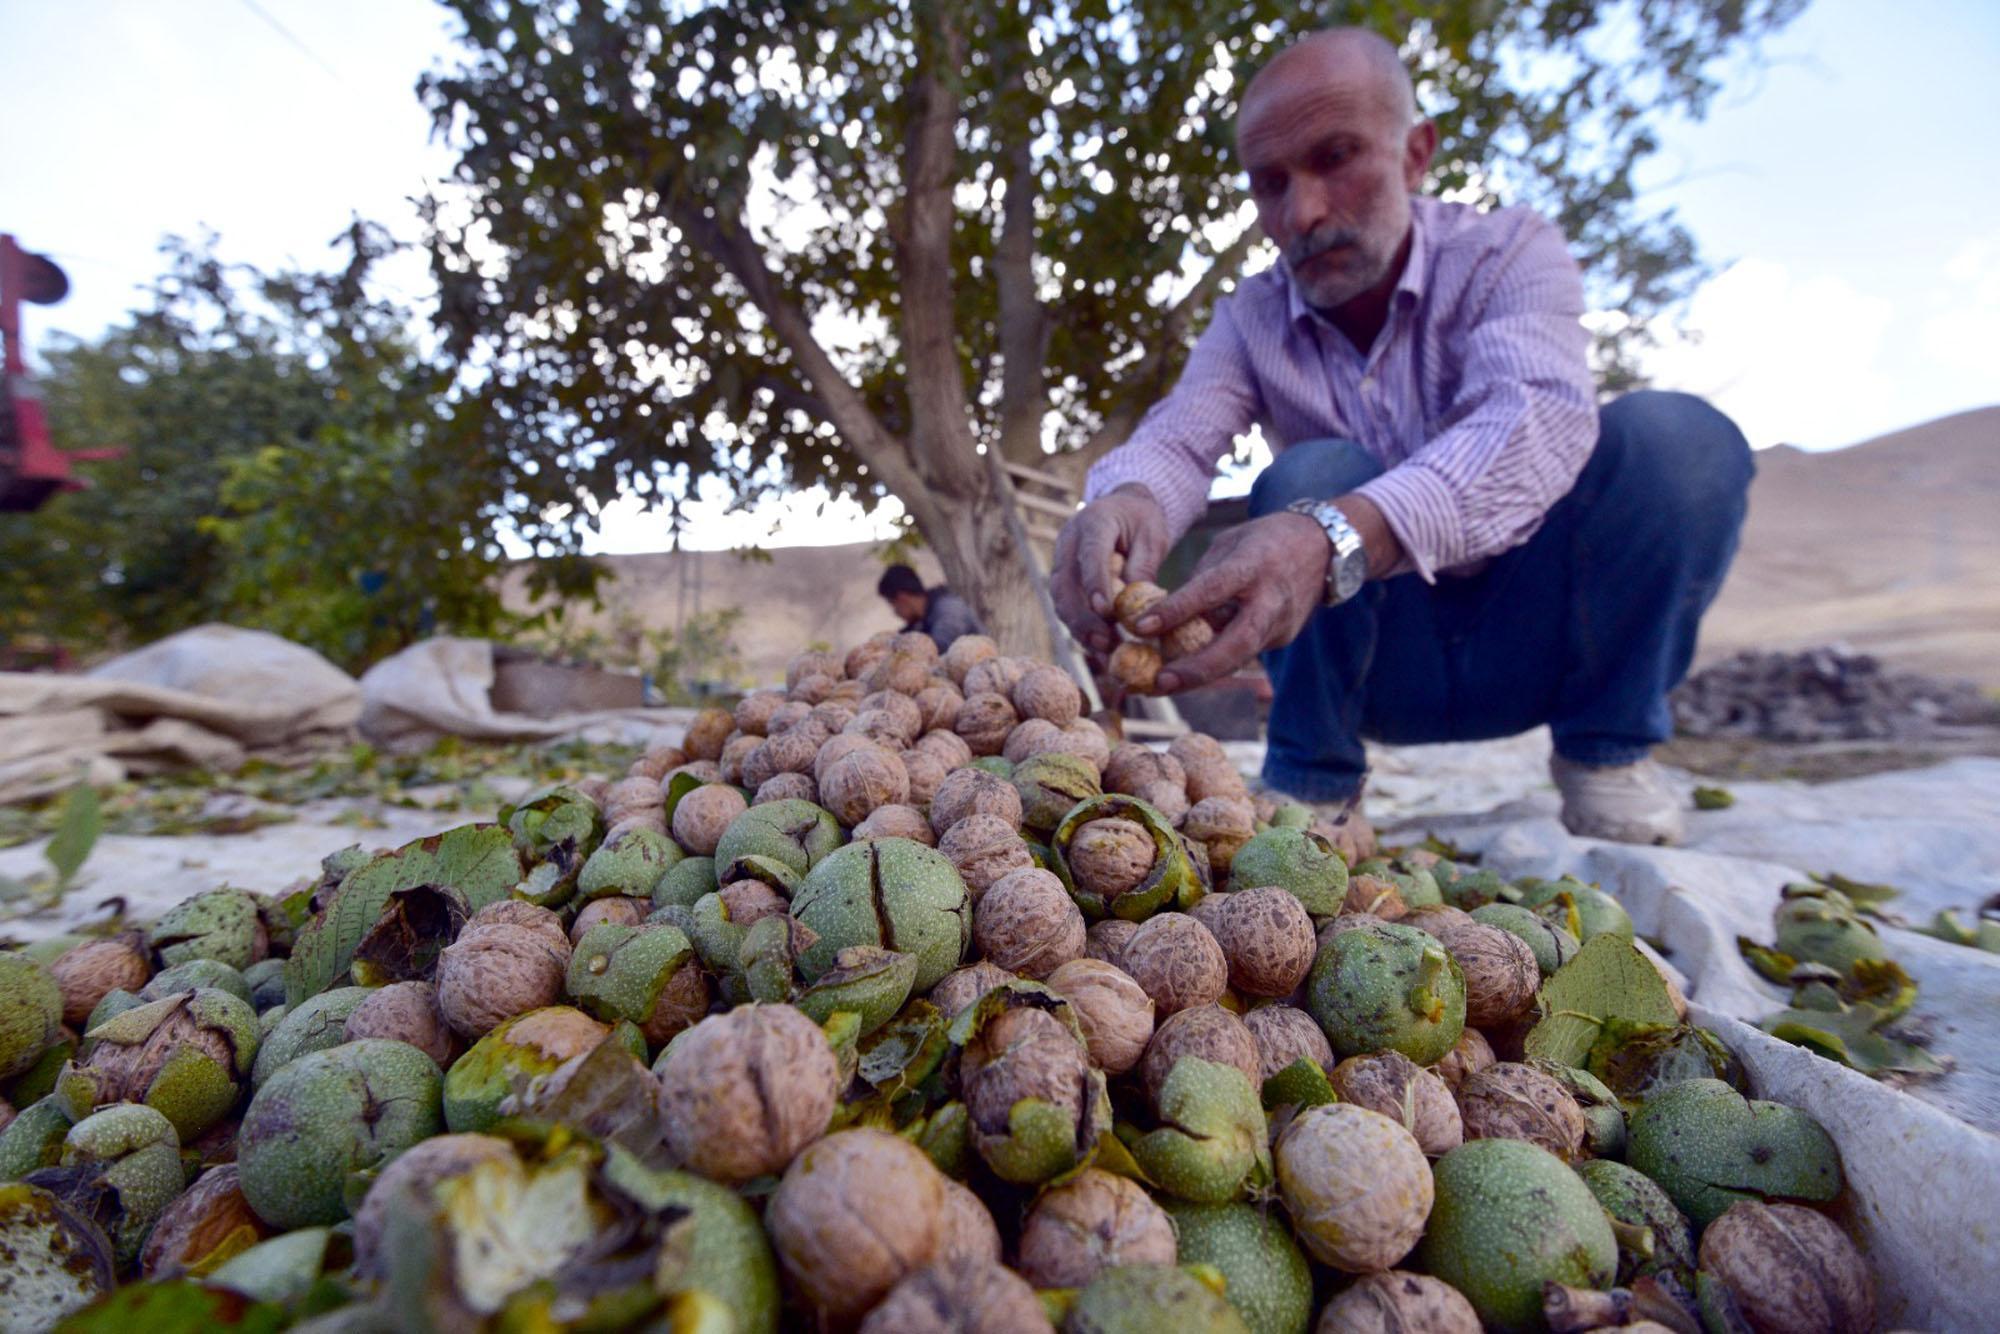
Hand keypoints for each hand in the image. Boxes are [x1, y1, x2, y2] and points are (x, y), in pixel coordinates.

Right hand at [1050, 484, 1172, 660]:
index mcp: (1094, 522)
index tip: (1105, 611)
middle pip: (1065, 584)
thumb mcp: (1152, 537)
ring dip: (1079, 629)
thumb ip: (1143, 568)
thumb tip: (1136, 609)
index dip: (1095, 583)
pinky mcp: (1063, 580)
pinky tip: (1100, 649)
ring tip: (1104, 652)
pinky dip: (1081, 630)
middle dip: (1082, 617)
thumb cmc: (1141, 522)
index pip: (1090, 554)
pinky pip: (1067, 607)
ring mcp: (1061, 562)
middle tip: (1104, 642)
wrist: (1124, 510)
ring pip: (1060, 600)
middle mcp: (1069, 542)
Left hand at [1135, 510, 1331, 692]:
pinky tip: (1186, 671)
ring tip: (1161, 684)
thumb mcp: (1230, 543)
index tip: (1141, 626)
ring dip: (1200, 675)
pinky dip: (1214, 663)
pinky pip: (1243, 653)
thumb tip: (1167, 610)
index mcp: (1253, 565)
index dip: (1176, 610)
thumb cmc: (1266, 540)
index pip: (1211, 591)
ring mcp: (1281, 623)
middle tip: (1159, 681)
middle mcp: (1270, 599)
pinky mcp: (1282, 638)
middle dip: (1196, 668)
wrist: (1324, 548)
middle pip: (1235, 644)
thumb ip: (1203, 577)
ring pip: (1238, 658)